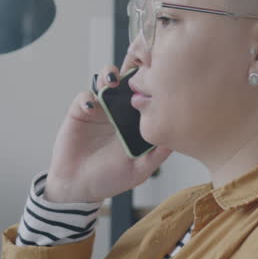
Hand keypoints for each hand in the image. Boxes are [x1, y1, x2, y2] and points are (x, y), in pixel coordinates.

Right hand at [43, 64, 172, 203]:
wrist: (79, 187)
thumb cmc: (110, 179)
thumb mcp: (140, 169)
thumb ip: (157, 154)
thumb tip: (178, 139)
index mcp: (135, 122)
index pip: (146, 95)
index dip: (152, 84)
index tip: (158, 81)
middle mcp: (119, 111)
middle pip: (128, 81)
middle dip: (132, 71)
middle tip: (136, 73)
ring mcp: (100, 110)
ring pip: (106, 81)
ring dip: (109, 76)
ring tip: (112, 82)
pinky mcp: (80, 112)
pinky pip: (84, 96)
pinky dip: (88, 97)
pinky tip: (91, 106)